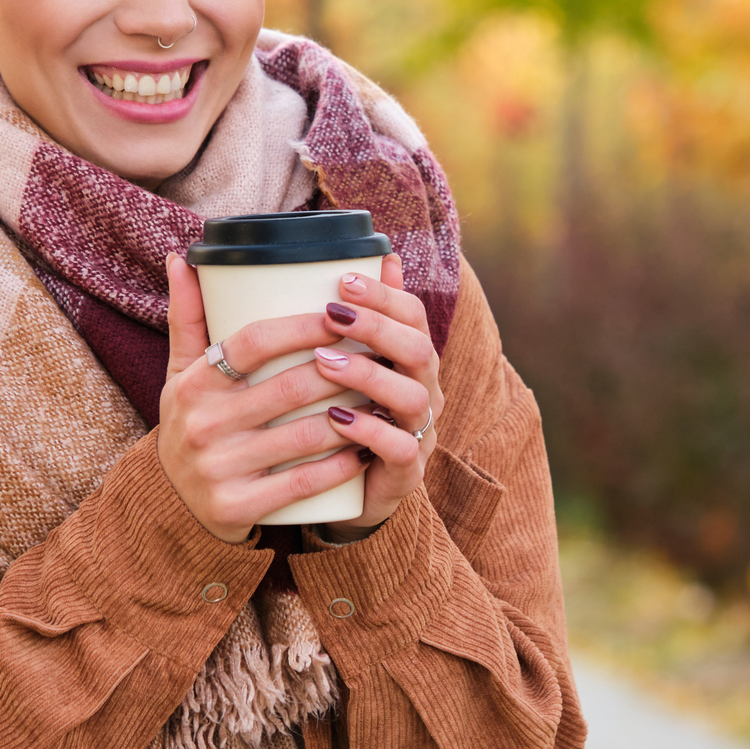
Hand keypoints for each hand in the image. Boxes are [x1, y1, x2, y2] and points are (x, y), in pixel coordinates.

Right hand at [157, 253, 366, 542]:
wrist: (170, 505)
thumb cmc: (191, 422)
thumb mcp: (180, 374)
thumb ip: (187, 318)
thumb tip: (183, 257)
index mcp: (194, 383)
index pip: (253, 342)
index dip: (301, 326)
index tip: (342, 315)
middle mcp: (202, 424)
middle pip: (289, 386)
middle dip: (343, 369)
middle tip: (380, 356)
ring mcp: (218, 468)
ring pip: (304, 434)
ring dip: (354, 416)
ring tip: (384, 398)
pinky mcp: (235, 506)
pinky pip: (301, 482)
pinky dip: (340, 464)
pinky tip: (367, 448)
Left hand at [311, 255, 440, 541]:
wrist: (350, 492)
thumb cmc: (347, 417)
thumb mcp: (348, 364)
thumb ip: (359, 318)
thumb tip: (375, 256)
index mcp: (412, 360)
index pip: (413, 316)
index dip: (384, 295)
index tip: (343, 280)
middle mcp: (424, 390)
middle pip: (420, 349)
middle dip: (377, 328)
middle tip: (331, 313)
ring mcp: (420, 431)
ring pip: (413, 397)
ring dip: (370, 375)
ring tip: (325, 362)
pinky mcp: (407, 471)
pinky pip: (401, 448)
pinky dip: (369, 430)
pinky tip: (336, 418)